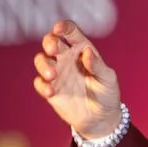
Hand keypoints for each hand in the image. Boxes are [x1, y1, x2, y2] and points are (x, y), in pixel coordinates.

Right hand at [33, 20, 121, 137]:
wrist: (100, 119)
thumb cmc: (107, 94)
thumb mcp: (107, 79)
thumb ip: (97, 65)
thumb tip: (86, 51)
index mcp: (82, 50)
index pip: (70, 32)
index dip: (64, 27)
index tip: (59, 28)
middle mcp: (67, 58)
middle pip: (51, 41)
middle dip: (49, 42)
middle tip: (54, 50)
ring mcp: (57, 73)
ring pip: (41, 60)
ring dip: (43, 64)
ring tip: (52, 75)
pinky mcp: (50, 89)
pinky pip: (39, 83)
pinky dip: (42, 85)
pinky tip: (51, 92)